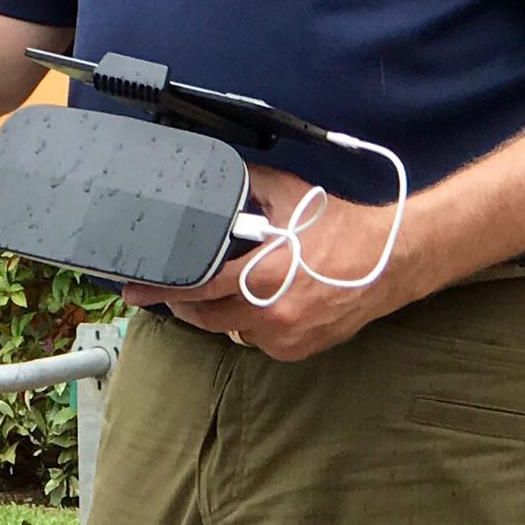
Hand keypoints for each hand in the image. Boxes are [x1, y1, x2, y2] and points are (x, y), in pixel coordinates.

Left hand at [120, 164, 414, 360]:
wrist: (390, 261)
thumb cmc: (338, 227)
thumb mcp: (288, 196)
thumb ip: (247, 185)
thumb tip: (218, 173)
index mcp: (262, 277)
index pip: (197, 290)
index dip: (161, 292)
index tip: (134, 291)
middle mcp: (269, 315)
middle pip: (207, 319)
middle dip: (184, 307)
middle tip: (169, 292)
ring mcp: (286, 338)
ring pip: (233, 332)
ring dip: (222, 315)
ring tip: (219, 292)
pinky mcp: (302, 350)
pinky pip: (260, 342)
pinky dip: (252, 326)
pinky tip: (257, 304)